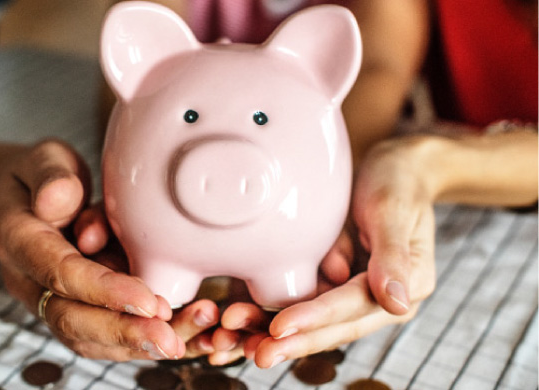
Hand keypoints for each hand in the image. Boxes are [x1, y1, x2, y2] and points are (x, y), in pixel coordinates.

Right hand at [0, 139, 181, 360]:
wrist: (28, 197)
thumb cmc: (42, 175)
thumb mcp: (43, 159)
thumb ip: (51, 175)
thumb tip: (60, 197)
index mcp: (18, 241)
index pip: (60, 273)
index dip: (104, 291)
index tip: (147, 300)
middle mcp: (30, 281)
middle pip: (71, 321)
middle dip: (124, 333)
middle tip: (170, 340)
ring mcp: (51, 301)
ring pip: (90, 338)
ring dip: (139, 345)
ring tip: (186, 340)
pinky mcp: (77, 309)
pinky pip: (106, 336)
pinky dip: (143, 342)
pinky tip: (184, 339)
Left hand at [222, 137, 438, 367]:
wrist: (388, 165)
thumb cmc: (396, 182)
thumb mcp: (394, 210)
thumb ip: (393, 257)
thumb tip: (397, 304)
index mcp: (403, 287)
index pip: (352, 306)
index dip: (315, 318)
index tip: (280, 328)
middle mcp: (375, 299)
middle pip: (329, 326)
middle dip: (291, 342)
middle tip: (256, 354)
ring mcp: (348, 293)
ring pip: (309, 322)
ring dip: (272, 333)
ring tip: (236, 344)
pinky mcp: (326, 284)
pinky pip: (296, 304)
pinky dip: (267, 314)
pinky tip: (238, 326)